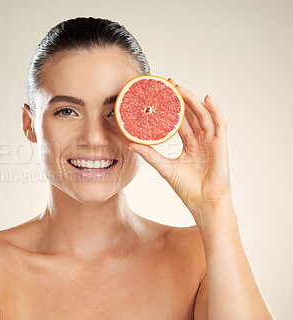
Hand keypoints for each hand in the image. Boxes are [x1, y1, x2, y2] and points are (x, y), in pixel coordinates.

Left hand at [127, 79, 232, 223]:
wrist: (203, 202)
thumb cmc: (186, 188)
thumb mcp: (164, 166)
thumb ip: (149, 154)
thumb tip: (129, 143)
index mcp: (190, 144)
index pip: (180, 121)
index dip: (172, 108)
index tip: (160, 96)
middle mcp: (201, 140)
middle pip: (191, 114)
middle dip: (181, 98)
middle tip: (168, 85)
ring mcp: (212, 141)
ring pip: (203, 115)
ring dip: (193, 100)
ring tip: (180, 87)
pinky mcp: (222, 145)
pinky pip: (220, 124)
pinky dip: (215, 110)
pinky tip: (206, 99)